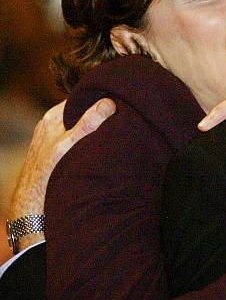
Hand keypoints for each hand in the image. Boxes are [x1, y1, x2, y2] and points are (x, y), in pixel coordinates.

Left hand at [9, 99, 115, 238]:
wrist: (34, 200)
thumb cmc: (48, 171)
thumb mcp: (71, 144)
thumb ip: (88, 123)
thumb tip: (108, 103)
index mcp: (53, 117)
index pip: (79, 99)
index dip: (97, 99)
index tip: (115, 102)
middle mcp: (50, 125)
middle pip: (79, 113)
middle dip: (96, 115)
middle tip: (117, 118)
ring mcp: (52, 138)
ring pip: (77, 127)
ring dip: (91, 130)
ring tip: (109, 133)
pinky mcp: (55, 151)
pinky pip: (75, 140)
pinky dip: (85, 141)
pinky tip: (95, 148)